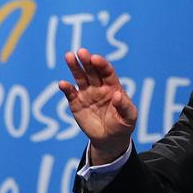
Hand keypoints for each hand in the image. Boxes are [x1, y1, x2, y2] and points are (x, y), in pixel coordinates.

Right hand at [58, 48, 136, 164]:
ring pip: (80, 77)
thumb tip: (117, 95)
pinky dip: (66, 88)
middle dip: (87, 61)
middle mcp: (99, 87)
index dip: (101, 64)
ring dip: (74, 67)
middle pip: (92, 71)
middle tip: (81, 52)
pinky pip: (70, 93)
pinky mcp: (76, 103)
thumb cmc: (123, 125)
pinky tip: (62, 84)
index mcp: (113, 87)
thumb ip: (124, 106)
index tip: (95, 59)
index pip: (107, 72)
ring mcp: (87, 94)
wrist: (110, 140)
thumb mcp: (129, 117)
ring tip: (69, 56)